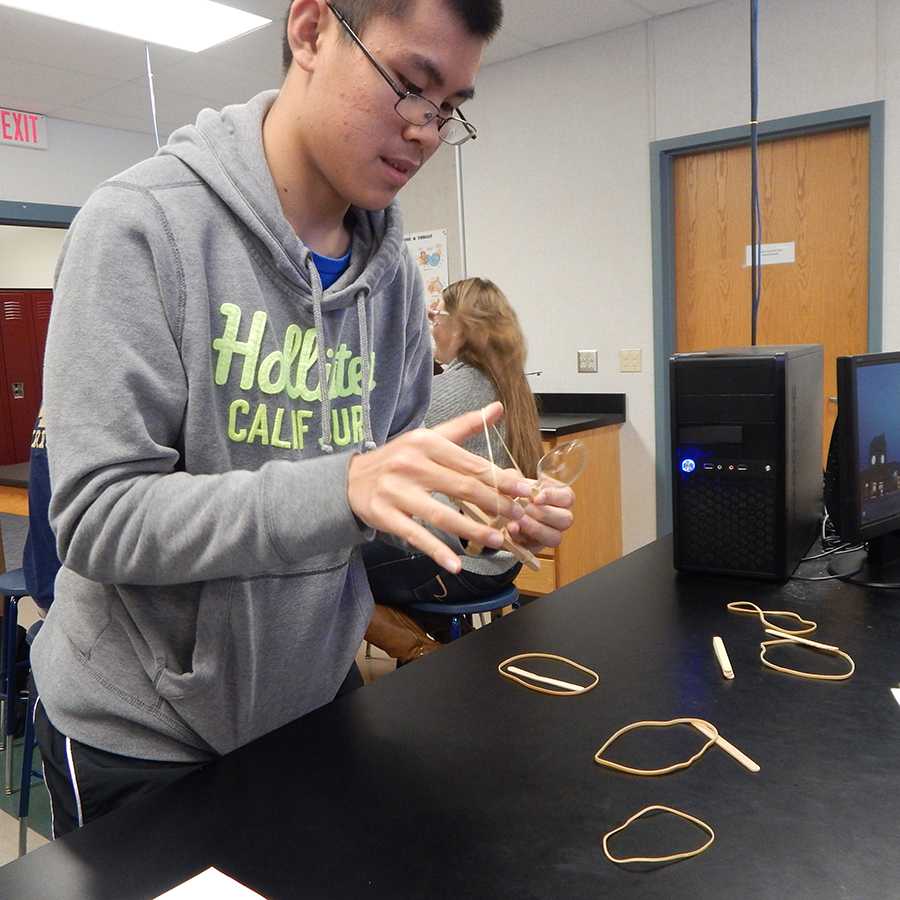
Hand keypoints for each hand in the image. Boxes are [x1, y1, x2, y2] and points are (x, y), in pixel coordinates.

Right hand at [347, 402, 531, 572]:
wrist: (350, 480)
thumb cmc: (397, 458)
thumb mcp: (426, 438)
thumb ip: (464, 426)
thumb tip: (497, 408)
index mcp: (425, 442)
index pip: (470, 463)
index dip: (500, 478)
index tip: (525, 490)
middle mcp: (410, 464)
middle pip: (460, 488)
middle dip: (493, 504)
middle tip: (518, 517)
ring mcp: (396, 491)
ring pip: (441, 514)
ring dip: (472, 529)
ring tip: (497, 540)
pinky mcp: (384, 515)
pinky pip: (415, 535)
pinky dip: (436, 550)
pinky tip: (456, 564)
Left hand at [505, 481, 574, 553]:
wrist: (499, 510)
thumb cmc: (512, 493)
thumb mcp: (513, 481)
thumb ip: (517, 481)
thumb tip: (524, 490)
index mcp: (561, 498)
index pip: (567, 497)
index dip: (553, 497)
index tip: (536, 497)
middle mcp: (561, 517)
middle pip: (566, 519)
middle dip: (543, 514)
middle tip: (525, 509)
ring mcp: (551, 534)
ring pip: (555, 537)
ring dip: (535, 529)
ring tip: (518, 520)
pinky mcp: (537, 547)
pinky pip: (536, 547)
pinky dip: (521, 539)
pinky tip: (511, 529)